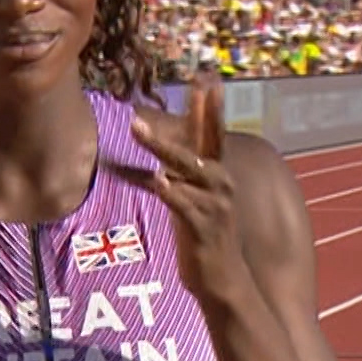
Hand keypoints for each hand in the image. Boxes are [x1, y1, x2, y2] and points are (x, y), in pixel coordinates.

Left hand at [131, 76, 246, 303]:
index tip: (206, 78)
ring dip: (160, 148)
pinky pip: (183, 203)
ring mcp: (214, 204)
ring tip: (139, 128)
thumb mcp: (191, 202)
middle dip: (193, 115)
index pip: (213, 134)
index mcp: (217, 175)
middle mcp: (220, 184)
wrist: (222, 281)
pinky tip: (159, 179)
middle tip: (186, 87)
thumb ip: (180, 179)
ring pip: (186, 168)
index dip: (209, 107)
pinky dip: (170, 190)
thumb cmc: (203, 239)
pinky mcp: (203, 226)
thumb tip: (160, 162)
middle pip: (204, 142)